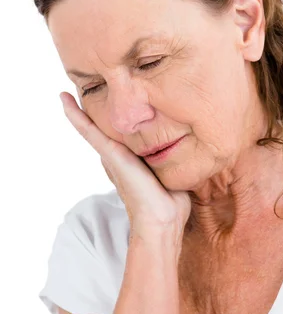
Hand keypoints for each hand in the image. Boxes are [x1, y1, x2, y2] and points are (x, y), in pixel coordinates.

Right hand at [59, 92, 191, 253]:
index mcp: (128, 161)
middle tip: (78, 93)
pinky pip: (90, 131)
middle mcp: (116, 158)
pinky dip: (77, 116)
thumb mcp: (170, 172)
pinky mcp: (111, 155)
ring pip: (91, 129)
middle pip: (102, 130)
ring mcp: (111, 157)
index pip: (118, 136)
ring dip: (78, 112)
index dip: (112, 120)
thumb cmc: (171, 202)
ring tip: (65, 94)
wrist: (163, 220)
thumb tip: (186, 150)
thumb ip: (171, 159)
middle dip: (91, 113)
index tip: (107, 102)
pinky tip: (66, 100)